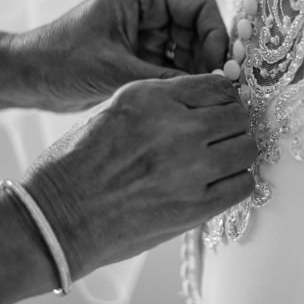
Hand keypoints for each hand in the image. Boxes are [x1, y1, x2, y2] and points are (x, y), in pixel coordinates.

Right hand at [21, 74, 258, 278]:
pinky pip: (244, 185)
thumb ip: (159, 106)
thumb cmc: (75, 166)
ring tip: (218, 165)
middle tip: (219, 141)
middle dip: (232, 126)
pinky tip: (217, 187)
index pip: (215, 86)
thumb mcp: (113, 112)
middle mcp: (175, 126)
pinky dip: (236, 183)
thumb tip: (204, 109)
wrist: (56, 217)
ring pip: (247, 148)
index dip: (221, 100)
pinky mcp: (196, 206)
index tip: (218, 113)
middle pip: (237, 115)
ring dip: (237, 154)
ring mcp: (190, 167)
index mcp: (149, 97)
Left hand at [23, 0, 231, 108]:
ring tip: (205, 100)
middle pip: (199, 30)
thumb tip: (210, 91)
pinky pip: (174, 68)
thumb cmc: (60, 61)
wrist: (28, 79)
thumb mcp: (115, 70)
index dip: (215, 35)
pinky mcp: (139, 57)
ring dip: (198, 74)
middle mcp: (146, 10)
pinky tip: (189, 104)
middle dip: (210, 59)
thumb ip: (164, 79)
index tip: (219, 68)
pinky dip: (183, 83)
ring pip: (190, 52)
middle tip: (218, 90)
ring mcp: (144, 34)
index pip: (198, 6)